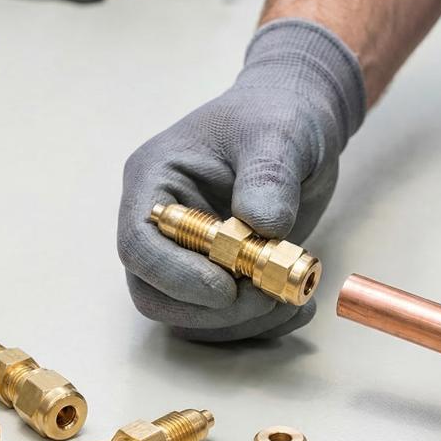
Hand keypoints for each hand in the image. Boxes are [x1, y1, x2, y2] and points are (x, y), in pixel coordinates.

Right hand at [118, 19, 364, 340]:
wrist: (300, 123)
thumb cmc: (278, 115)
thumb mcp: (278, 134)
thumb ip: (268, 176)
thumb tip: (262, 225)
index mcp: (155, 182)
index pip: (139, 245)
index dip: (175, 277)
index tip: (226, 289)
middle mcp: (162, 226)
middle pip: (156, 294)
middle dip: (212, 310)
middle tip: (268, 296)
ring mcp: (189, 256)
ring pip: (191, 317)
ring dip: (242, 323)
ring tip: (296, 301)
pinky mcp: (220, 275)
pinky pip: (225, 320)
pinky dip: (260, 325)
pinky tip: (298, 307)